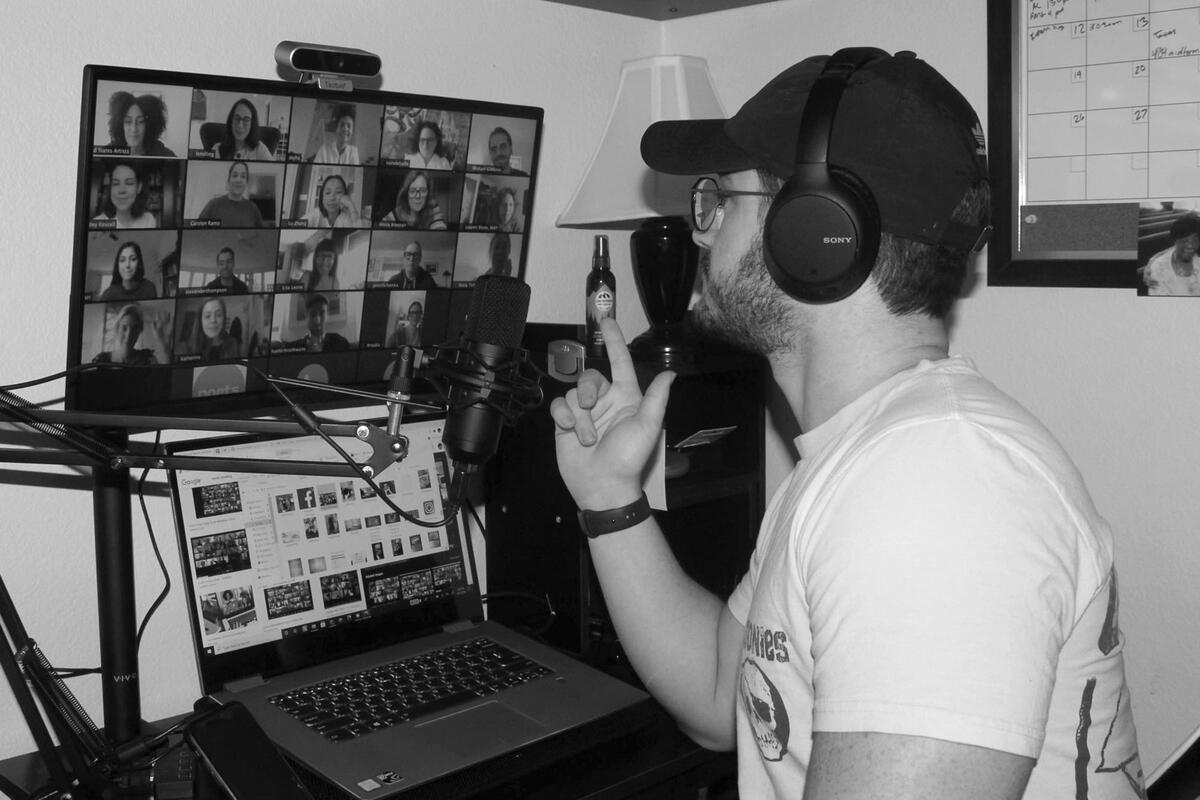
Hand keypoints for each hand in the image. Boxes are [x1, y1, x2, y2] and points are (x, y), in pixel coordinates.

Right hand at [549, 319, 673, 509]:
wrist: (602, 486)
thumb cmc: (628, 458)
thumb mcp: (647, 426)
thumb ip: (656, 398)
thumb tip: (670, 373)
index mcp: (626, 397)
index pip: (620, 362)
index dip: (613, 341)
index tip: (606, 320)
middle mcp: (605, 401)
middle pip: (590, 377)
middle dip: (588, 390)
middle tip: (590, 407)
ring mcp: (584, 413)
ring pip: (572, 394)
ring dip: (579, 416)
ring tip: (587, 438)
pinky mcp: (565, 423)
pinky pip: (558, 406)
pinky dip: (563, 417)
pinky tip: (569, 432)